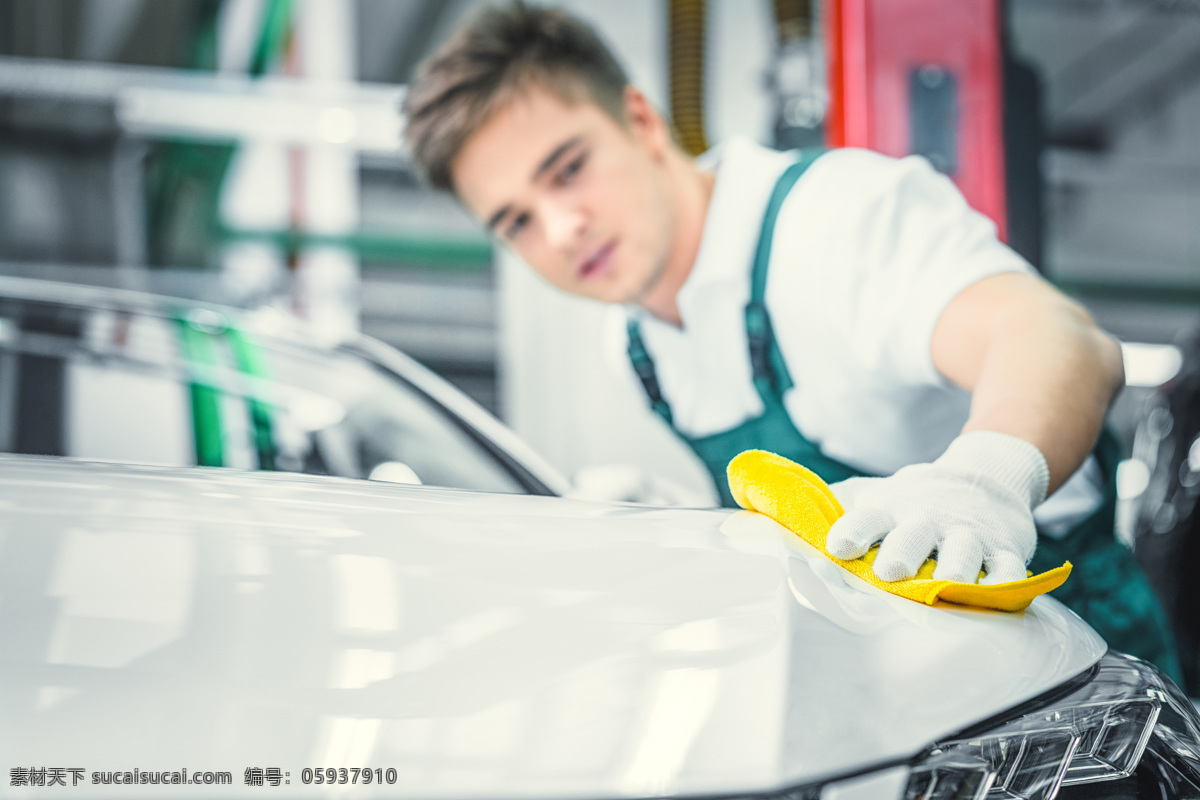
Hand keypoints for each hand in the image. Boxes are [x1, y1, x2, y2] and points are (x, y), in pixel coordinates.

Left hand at [825, 431, 1049, 583]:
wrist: (984, 476)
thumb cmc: (913, 501)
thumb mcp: (874, 496)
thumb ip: (828, 509)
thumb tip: (764, 519)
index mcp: (892, 509)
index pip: (868, 517)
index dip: (853, 531)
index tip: (837, 547)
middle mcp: (929, 520)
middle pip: (915, 534)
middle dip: (903, 551)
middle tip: (890, 571)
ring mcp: (969, 533)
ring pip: (964, 551)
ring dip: (955, 569)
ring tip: (945, 586)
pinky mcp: (1005, 548)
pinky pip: (1010, 566)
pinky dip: (1007, 581)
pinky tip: (1000, 592)